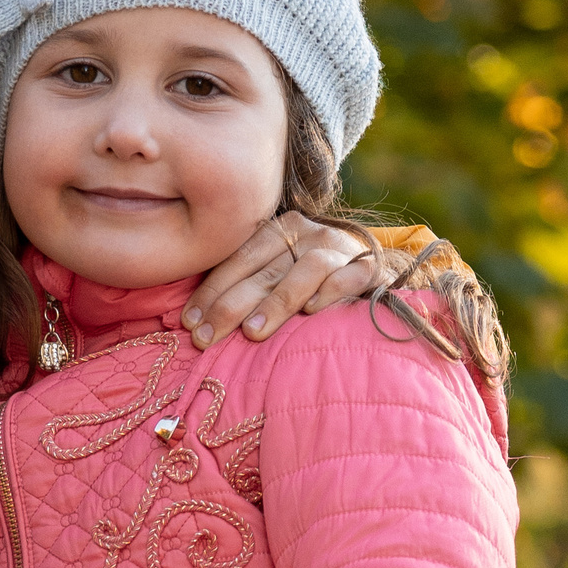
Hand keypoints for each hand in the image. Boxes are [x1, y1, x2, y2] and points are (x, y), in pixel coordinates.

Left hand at [182, 213, 406, 348]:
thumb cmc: (316, 279)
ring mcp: (340, 248)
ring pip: (304, 271)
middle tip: (206, 338)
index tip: (189, 322)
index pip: (239, 259)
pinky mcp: (369, 267)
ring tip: (251, 333)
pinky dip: (330, 292)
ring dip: (275, 303)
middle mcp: (310, 232)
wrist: (379, 271)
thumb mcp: (280, 271)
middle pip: (264, 270)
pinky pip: (348, 277)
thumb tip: (197, 318)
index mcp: (281, 229)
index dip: (212, 291)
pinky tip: (311, 312)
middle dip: (230, 306)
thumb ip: (249, 283)